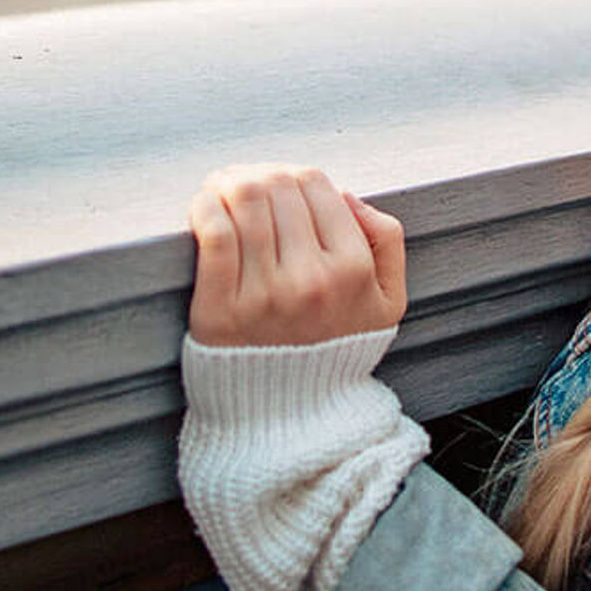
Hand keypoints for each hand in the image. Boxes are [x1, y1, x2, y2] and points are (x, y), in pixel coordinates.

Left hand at [188, 163, 407, 346]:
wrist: (290, 418)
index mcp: (352, 269)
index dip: (293, 173)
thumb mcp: (386, 303)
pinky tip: (203, 206)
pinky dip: (203, 207)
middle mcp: (311, 279)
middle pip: (276, 186)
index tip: (277, 180)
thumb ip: (386, 240)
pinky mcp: (221, 309)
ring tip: (220, 187)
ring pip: (243, 200)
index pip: (316, 185)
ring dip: (226, 182)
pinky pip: (212, 234)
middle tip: (243, 179)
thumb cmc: (334, 350)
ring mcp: (265, 295)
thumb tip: (347, 195)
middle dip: (257, 172)